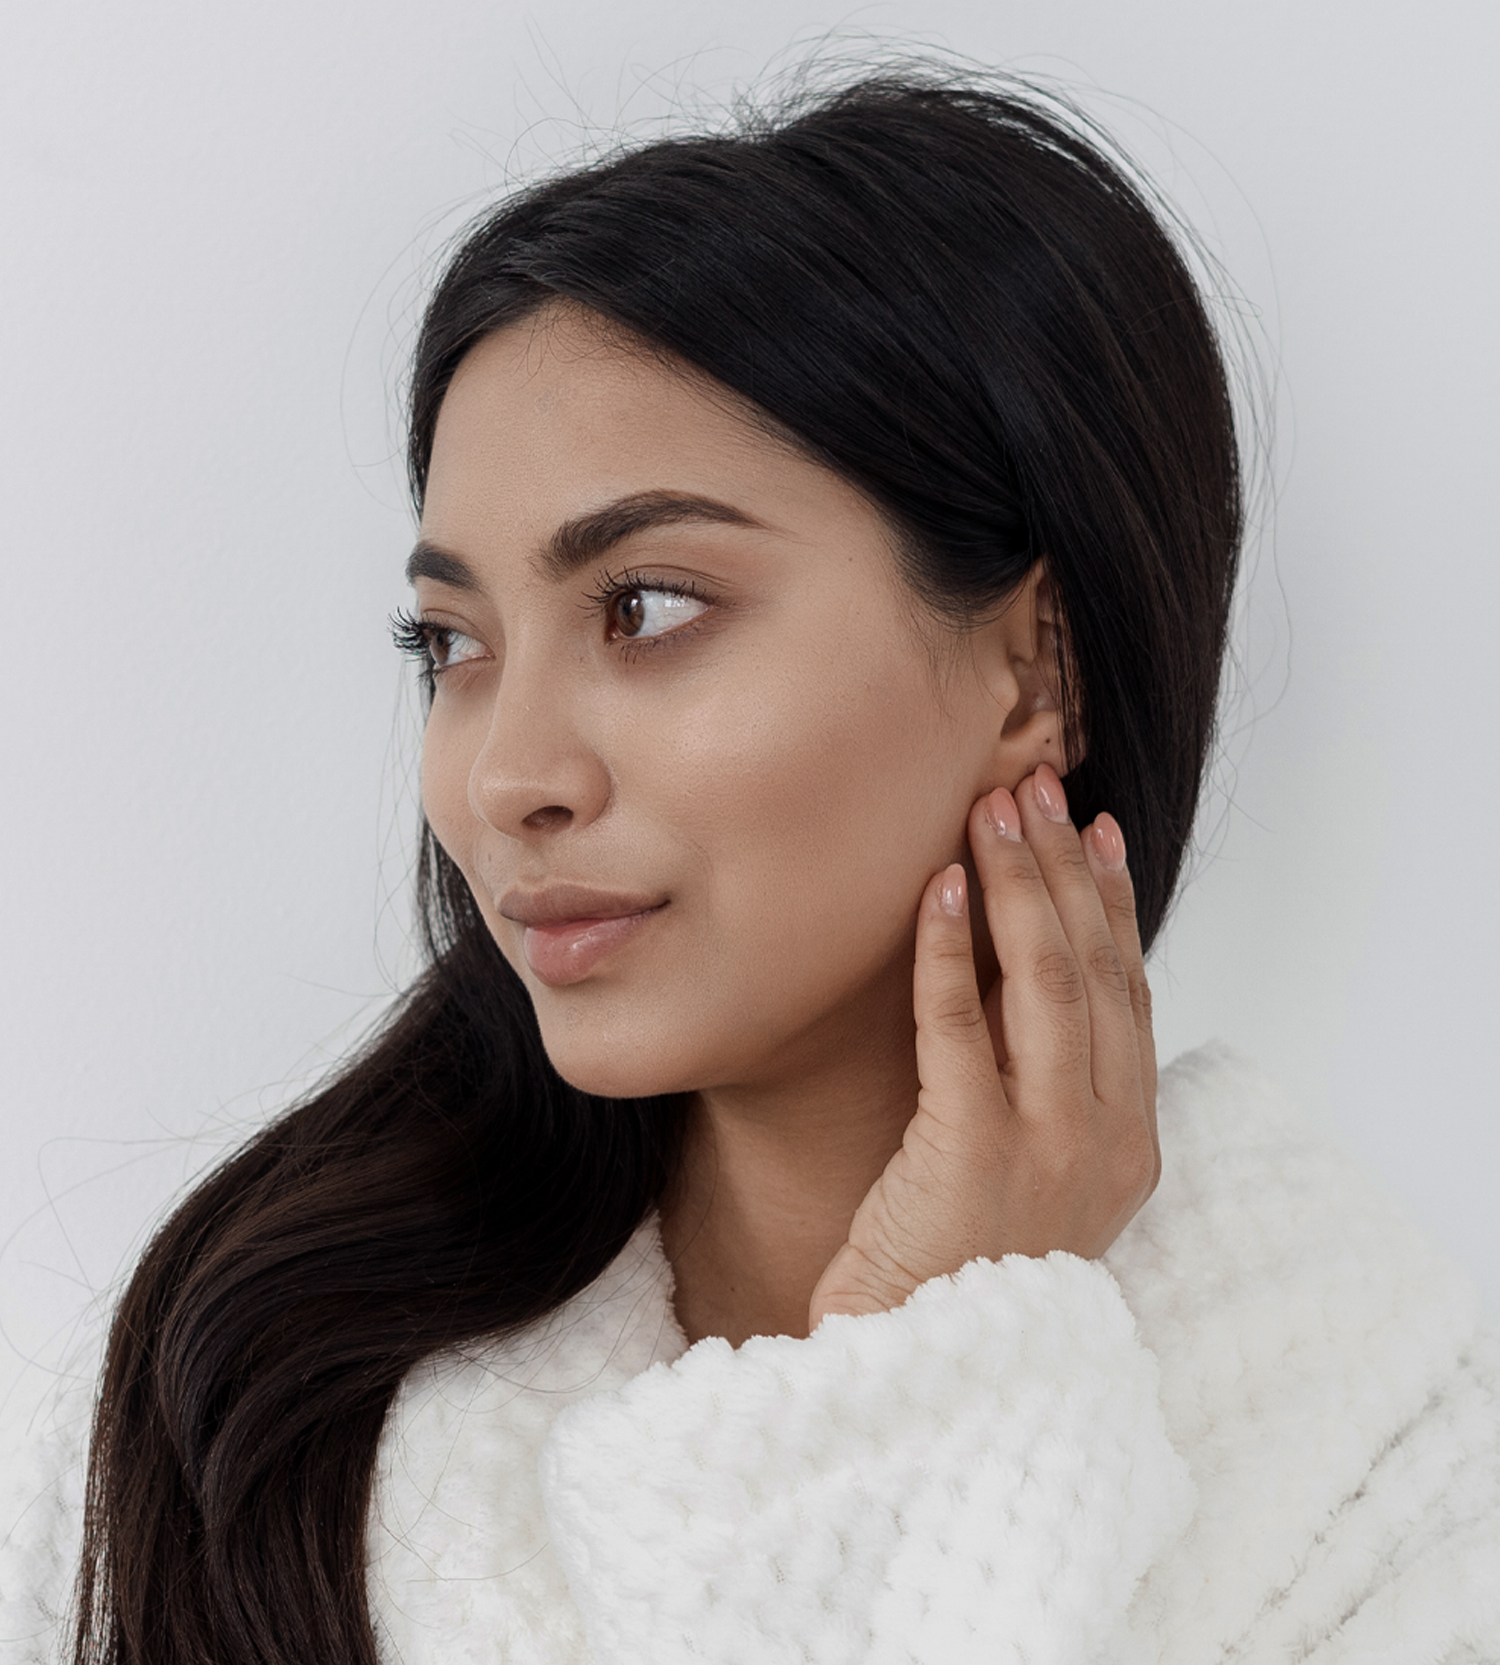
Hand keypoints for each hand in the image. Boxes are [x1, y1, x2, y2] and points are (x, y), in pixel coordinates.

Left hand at [808, 763, 1158, 1326]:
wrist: (916, 1372)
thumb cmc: (957, 1268)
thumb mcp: (1030, 1174)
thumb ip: (1044, 1090)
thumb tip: (1022, 979)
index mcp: (1127, 1144)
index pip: (1130, 995)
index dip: (1111, 904)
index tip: (1090, 830)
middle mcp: (1105, 1140)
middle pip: (1095, 972)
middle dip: (1062, 870)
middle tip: (1033, 788)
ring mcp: (1047, 1148)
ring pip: (1047, 984)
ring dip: (1018, 886)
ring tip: (992, 810)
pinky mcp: (972, 1152)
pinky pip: (961, 1026)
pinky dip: (952, 949)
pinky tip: (938, 889)